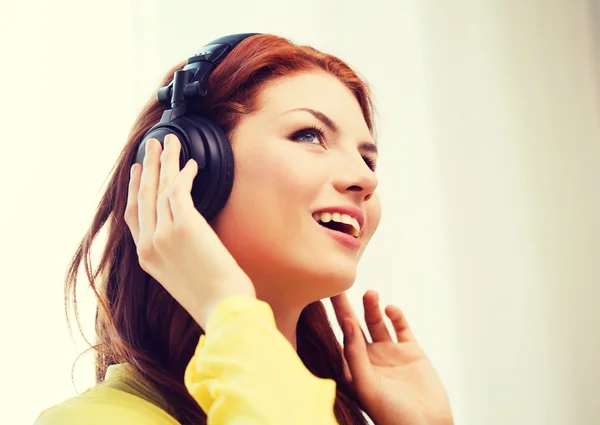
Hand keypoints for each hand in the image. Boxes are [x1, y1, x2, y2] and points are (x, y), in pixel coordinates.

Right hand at [124, 134, 255, 328]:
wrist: (223, 309)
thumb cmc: (211, 296)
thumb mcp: (181, 277)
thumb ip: (174, 254)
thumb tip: (184, 234)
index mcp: (146, 258)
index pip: (133, 216)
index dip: (135, 190)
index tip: (140, 171)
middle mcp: (150, 244)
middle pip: (144, 196)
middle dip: (149, 167)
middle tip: (152, 145)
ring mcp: (165, 235)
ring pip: (161, 188)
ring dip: (167, 162)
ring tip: (172, 144)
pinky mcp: (185, 226)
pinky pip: (180, 191)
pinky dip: (185, 174)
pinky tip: (192, 164)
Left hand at [331, 291, 453, 424]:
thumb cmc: (391, 415)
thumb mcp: (366, 385)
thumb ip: (354, 354)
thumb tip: (347, 323)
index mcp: (354, 368)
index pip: (338, 337)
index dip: (330, 319)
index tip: (322, 296)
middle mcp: (370, 358)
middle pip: (355, 325)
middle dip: (346, 306)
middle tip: (337, 285)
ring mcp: (390, 354)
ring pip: (377, 323)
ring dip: (372, 307)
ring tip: (370, 293)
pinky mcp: (411, 352)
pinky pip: (401, 328)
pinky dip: (396, 316)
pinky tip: (390, 309)